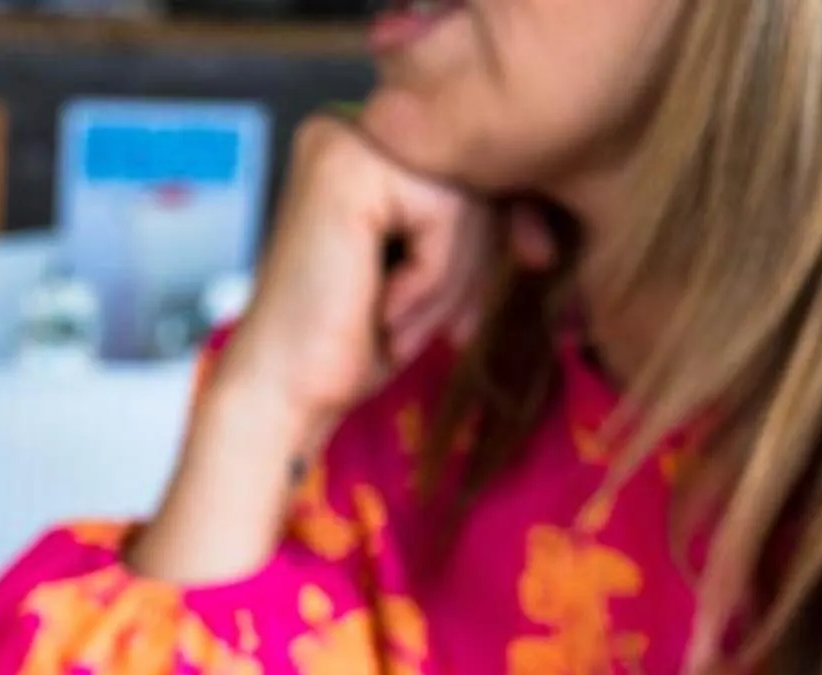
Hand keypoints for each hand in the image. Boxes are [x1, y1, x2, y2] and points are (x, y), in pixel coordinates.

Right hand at [215, 110, 553, 459]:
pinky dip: (431, 279)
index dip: (503, 224)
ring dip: (450, 280)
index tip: (528, 268)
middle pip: (472, 176)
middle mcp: (347, 127)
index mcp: (361, 145)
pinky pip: (445, 215)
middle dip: (475, 263)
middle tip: (449, 330)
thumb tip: (541, 212)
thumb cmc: (346, 348)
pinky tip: (383, 312)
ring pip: (465, 198)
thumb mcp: (426, 271)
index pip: (466, 166)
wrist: (281, 400)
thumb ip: (468, 224)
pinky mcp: (351, 172)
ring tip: (400, 327)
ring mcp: (345, 143)